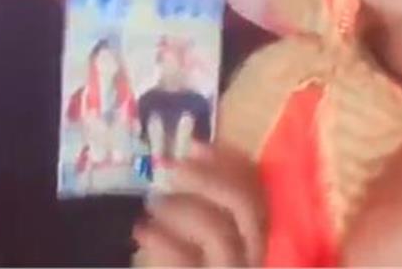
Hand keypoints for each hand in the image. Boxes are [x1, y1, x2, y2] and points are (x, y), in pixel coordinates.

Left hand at [133, 143, 266, 266]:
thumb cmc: (191, 261)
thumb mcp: (198, 230)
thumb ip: (204, 197)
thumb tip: (191, 152)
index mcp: (254, 234)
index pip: (258, 189)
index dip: (232, 162)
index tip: (196, 145)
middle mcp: (252, 253)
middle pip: (248, 208)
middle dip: (213, 179)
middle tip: (177, 166)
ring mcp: (230, 268)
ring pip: (221, 235)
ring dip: (186, 210)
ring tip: (155, 203)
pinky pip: (186, 263)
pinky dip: (164, 244)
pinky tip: (142, 231)